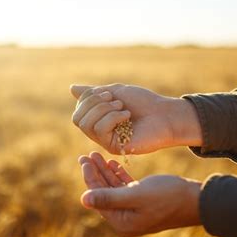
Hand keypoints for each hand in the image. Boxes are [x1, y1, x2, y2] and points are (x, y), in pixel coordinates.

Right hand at [71, 84, 201, 154]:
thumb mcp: (116, 92)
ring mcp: (107, 141)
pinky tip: (127, 117)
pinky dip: (112, 117)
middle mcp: (100, 132)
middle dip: (94, 103)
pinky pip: (100, 130)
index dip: (88, 98)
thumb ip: (94, 93)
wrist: (164, 113)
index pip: (78, 110)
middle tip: (115, 100)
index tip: (107, 92)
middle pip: (77, 118)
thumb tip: (71, 88)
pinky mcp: (115, 148)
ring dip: (104, 110)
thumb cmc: (144, 102)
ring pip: (87, 125)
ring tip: (122, 108)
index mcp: (99, 119)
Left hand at [78, 152, 201, 236]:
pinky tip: (113, 164)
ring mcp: (134, 212)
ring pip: (113, 189)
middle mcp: (126, 220)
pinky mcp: (143, 203)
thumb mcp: (136, 195)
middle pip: (104, 193)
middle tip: (87, 155)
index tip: (84, 159)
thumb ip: (109, 197)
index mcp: (121, 222)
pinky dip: (119, 176)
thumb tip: (83, 200)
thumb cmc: (168, 196)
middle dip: (95, 173)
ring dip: (106, 172)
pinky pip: (125, 189)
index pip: (98, 197)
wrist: (196, 200)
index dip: (90, 177)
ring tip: (97, 155)